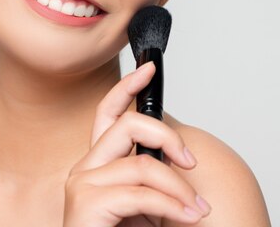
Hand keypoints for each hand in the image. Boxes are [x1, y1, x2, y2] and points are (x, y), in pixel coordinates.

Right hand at [62, 62, 211, 225]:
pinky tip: (187, 217)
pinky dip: (173, 206)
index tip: (149, 68)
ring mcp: (83, 184)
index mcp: (99, 163)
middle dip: (168, 136)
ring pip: (142, 163)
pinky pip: (142, 193)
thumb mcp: (146, 201)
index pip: (108, 112)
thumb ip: (152, 172)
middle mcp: (86, 168)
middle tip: (191, 163)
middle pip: (128, 124)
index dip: (127, 86)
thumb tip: (178, 152)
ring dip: (180, 188)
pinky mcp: (86, 205)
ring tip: (196, 210)